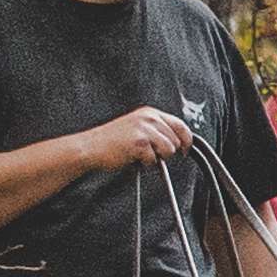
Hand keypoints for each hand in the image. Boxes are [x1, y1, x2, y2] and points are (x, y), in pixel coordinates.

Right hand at [76, 105, 195, 171]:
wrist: (90, 147)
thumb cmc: (112, 140)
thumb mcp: (137, 127)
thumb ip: (156, 130)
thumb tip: (178, 142)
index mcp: (150, 113)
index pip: (180, 125)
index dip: (186, 140)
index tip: (185, 150)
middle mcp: (149, 118)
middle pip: (176, 140)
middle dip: (166, 151)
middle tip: (149, 153)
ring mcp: (144, 129)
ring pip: (168, 150)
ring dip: (156, 157)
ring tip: (139, 154)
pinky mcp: (139, 142)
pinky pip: (154, 159)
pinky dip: (144, 162)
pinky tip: (132, 157)